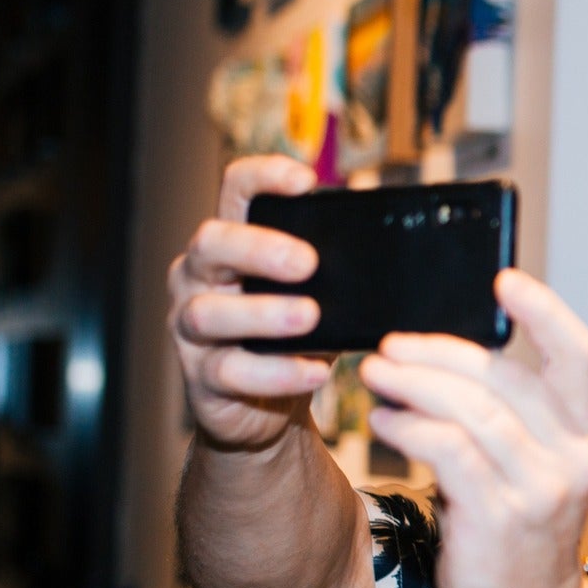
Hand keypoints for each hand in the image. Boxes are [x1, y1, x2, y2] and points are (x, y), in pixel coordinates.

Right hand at [167, 155, 327, 450]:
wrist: (265, 410)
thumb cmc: (292, 337)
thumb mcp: (316, 295)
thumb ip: (335, 271)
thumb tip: (396, 253)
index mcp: (231, 244)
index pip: (235, 191)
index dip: (264, 177)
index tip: (305, 181)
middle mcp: (199, 277)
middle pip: (212, 243)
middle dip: (259, 248)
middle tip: (307, 263)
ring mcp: (191, 328)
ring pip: (208, 312)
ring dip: (263, 313)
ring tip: (309, 317)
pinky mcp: (201, 377)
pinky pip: (230, 370)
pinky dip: (276, 372)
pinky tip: (314, 372)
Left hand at [359, 271, 587, 587]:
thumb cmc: (521, 527)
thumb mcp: (537, 461)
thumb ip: (512, 410)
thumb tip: (448, 352)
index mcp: (584, 430)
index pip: (578, 354)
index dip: (545, 311)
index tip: (504, 278)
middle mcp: (572, 455)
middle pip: (506, 377)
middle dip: (441, 352)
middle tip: (392, 344)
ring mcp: (539, 488)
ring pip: (474, 411)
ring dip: (416, 384)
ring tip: (376, 375)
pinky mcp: (500, 518)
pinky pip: (450, 452)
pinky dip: (410, 427)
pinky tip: (384, 421)